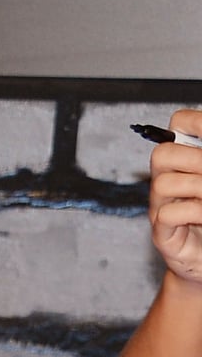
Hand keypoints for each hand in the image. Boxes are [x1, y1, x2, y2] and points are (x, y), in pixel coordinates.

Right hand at [149, 109, 201, 287]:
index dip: (196, 122)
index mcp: (184, 162)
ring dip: (196, 186)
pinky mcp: (162, 235)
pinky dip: (193, 212)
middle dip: (194, 158)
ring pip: (162, 184)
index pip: (178, 125)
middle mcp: (167, 181)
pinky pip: (167, 215)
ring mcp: (161, 208)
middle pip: (161, 154)